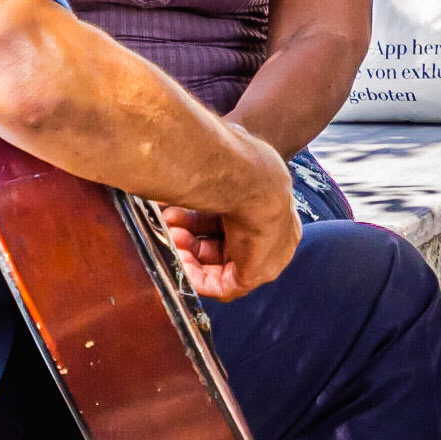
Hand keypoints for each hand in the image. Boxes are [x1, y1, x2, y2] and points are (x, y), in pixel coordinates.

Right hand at [162, 130, 297, 301]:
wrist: (252, 178)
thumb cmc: (238, 162)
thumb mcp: (226, 164)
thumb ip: (215, 170)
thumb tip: (198, 153)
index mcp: (271, 205)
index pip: (232, 221)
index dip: (201, 219)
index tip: (177, 210)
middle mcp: (274, 234)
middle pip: (224, 244)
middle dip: (190, 236)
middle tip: (168, 223)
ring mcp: (268, 256)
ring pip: (219, 263)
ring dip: (188, 252)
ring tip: (167, 234)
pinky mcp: (256, 274)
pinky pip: (222, 285)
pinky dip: (197, 276)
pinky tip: (177, 259)